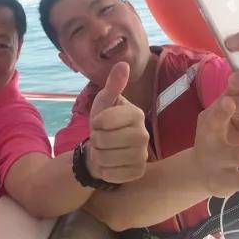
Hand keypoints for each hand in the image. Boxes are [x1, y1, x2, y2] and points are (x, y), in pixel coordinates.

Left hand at [86, 62, 148, 183]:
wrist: (103, 149)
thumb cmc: (103, 123)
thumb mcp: (104, 102)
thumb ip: (113, 85)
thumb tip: (122, 63)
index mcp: (136, 114)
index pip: (103, 120)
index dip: (94, 122)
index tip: (98, 122)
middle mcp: (144, 134)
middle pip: (104, 140)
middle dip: (95, 140)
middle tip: (100, 137)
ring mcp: (143, 155)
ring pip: (106, 158)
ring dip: (98, 155)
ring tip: (103, 150)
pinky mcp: (138, 172)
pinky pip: (113, 174)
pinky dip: (104, 170)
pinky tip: (108, 164)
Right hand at [193, 95, 238, 197]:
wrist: (197, 173)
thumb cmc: (217, 141)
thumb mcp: (223, 125)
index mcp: (208, 120)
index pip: (216, 106)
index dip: (221, 103)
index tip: (231, 95)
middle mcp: (207, 138)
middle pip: (215, 125)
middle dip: (223, 114)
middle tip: (235, 103)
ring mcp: (215, 161)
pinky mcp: (224, 182)